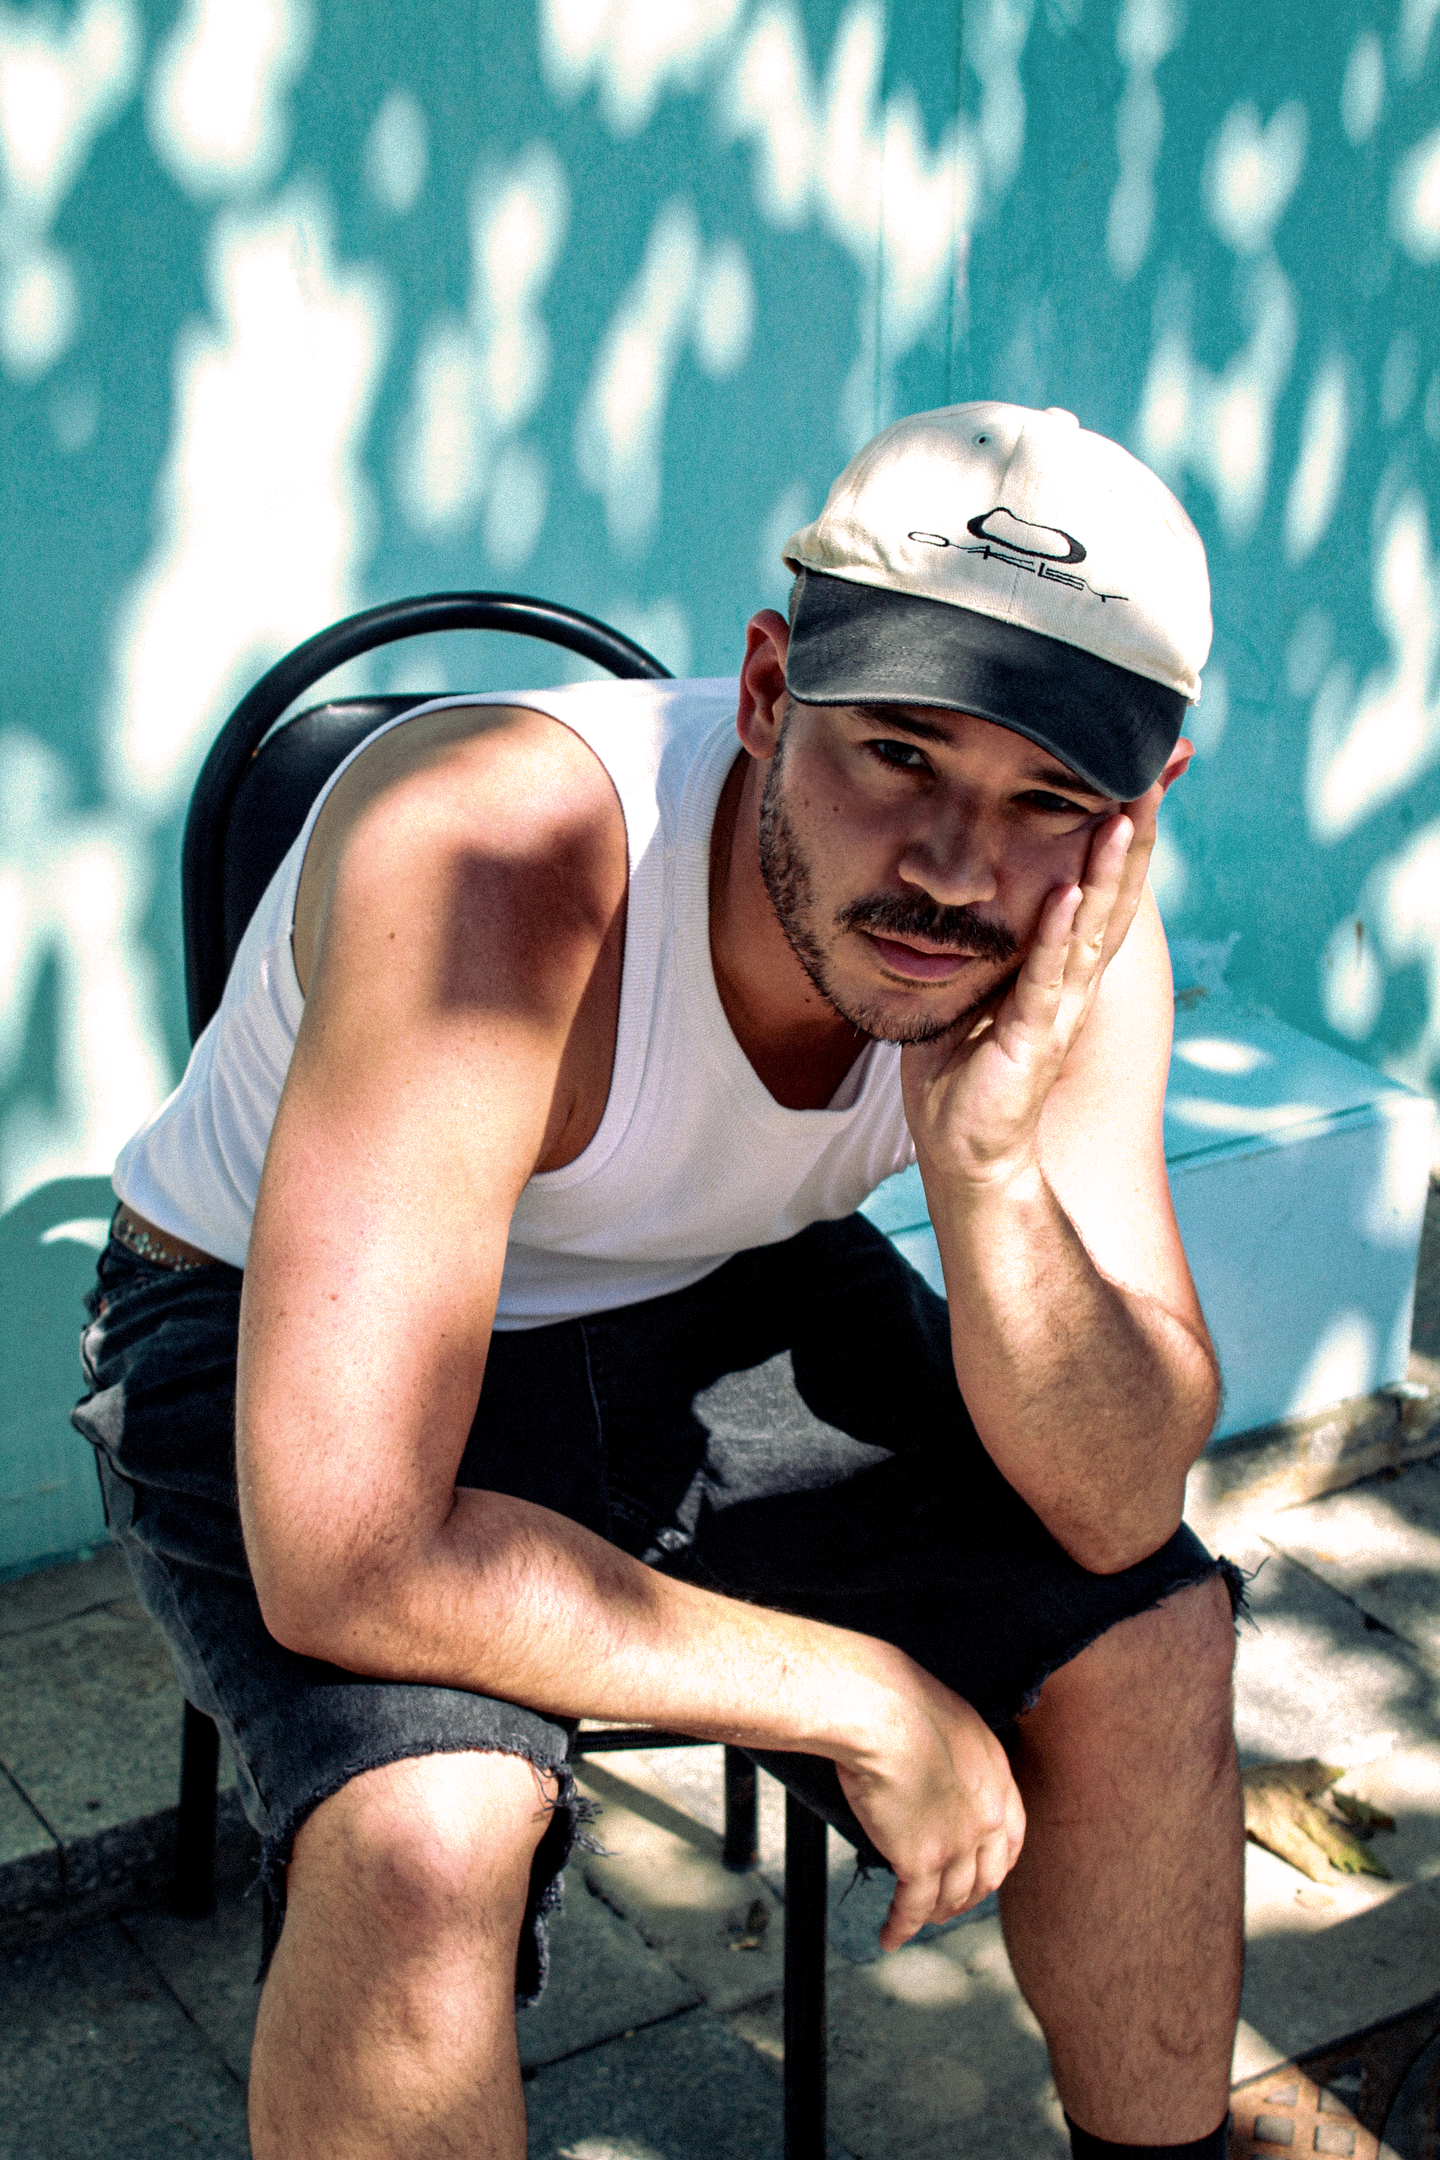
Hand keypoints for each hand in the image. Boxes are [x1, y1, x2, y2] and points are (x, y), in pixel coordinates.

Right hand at [835, 1660, 1025, 1950]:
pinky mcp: (919, 1860)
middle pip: (986, 1876)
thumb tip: (937, 1760)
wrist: (880, 1710)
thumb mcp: (951, 1720)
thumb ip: (957, 1752)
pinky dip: (902, 1926)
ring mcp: (956, 1842)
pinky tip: (890, 1936)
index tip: (983, 1874)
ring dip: (936, 1914)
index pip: (1011, 1837)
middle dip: (968, 1896)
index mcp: (998, 1777)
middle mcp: (987, 1815)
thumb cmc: (902, 1699)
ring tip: (919, 1919)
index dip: (996, 1862)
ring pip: (952, 1897)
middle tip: (950, 1904)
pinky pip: (913, 1907)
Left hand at [901, 779, 1165, 1190]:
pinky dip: (1058, 935)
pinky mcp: (1032, 1038)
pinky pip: (1046, 978)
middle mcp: (1075, 983)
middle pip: (1116, 898)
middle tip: (1150, 773)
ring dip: (1108, 873)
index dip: (1118, 836)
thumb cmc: (964, 1068)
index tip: (1132, 777)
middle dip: (1132, 835)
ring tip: (1123, 816)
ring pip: (1094, 930)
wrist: (964, 1152)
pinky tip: (1070, 893)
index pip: (1099, 889)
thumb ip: (984, 939)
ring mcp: (1059, 1010)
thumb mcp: (975, 986)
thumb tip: (964, 885)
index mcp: (1061, 967)